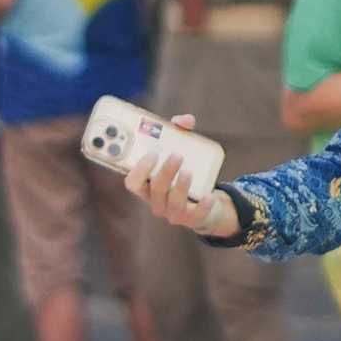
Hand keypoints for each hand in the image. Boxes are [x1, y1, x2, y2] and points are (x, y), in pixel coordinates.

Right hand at [123, 113, 235, 238]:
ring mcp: (173, 213)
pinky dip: (202, 205)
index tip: (151, 154)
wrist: (206, 204)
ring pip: (173, 202)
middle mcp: (156, 202)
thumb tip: (186, 120)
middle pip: (155, 189)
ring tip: (189, 171)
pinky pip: (196, 215)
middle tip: (176, 155)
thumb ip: (181, 134)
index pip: (133, 183)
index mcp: (147, 187)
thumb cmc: (183, 174)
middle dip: (165, 172)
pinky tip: (208, 195)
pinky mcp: (192, 220)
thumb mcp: (181, 153)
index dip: (139, 169)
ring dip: (180, 186)